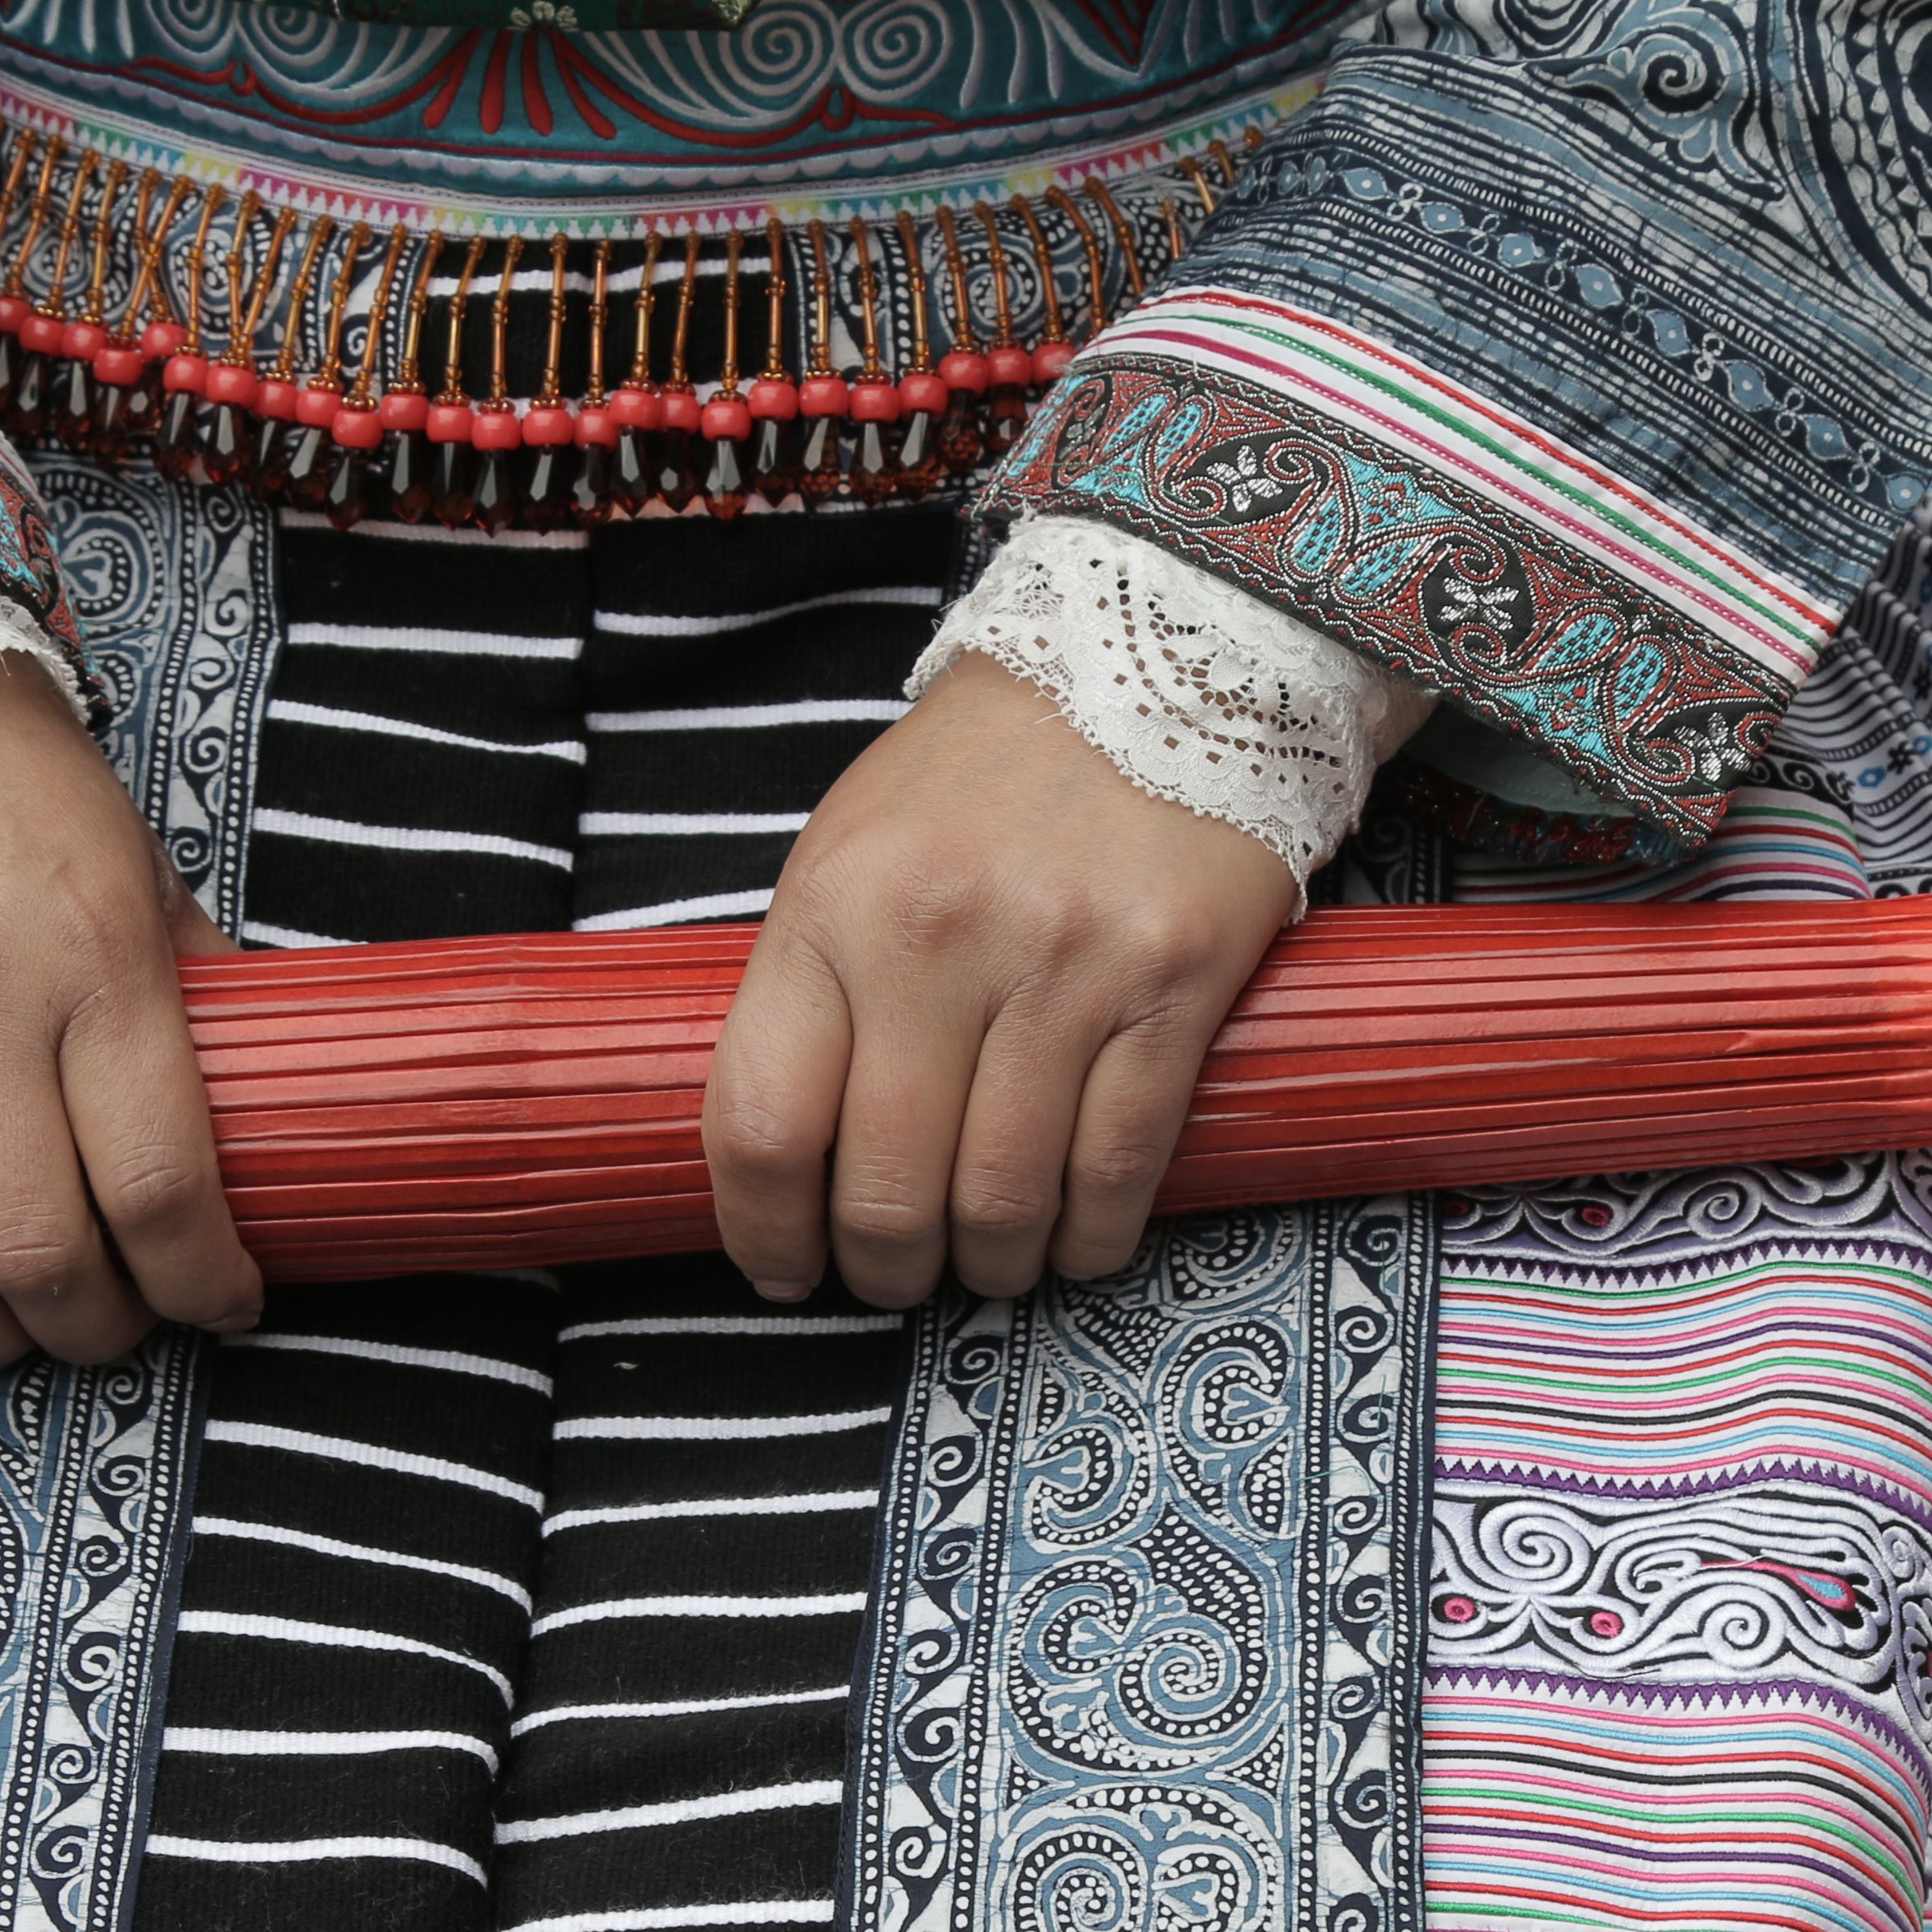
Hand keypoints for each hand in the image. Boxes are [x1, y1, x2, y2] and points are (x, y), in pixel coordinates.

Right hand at [0, 651, 259, 1364]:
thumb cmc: (7, 784)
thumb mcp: (135, 865)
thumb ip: (190, 987)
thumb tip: (263, 1103)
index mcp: (93, 962)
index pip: (162, 1184)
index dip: (202, 1282)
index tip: (220, 1305)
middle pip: (41, 1250)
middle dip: (93, 1328)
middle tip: (108, 1328)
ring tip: (6, 1330)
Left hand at [704, 648, 1295, 1309]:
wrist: (1163, 655)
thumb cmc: (988, 772)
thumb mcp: (854, 847)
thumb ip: (817, 984)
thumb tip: (792, 1150)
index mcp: (832, 906)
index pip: (761, 1121)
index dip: (759, 1229)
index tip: (780, 1268)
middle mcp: (936, 940)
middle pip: (883, 1187)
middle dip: (884, 1268)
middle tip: (896, 1276)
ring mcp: (1061, 965)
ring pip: (1003, 1197)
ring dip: (991, 1264)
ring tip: (990, 1262)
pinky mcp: (1172, 984)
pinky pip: (1118, 1166)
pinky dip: (1091, 1236)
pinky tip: (1077, 1240)